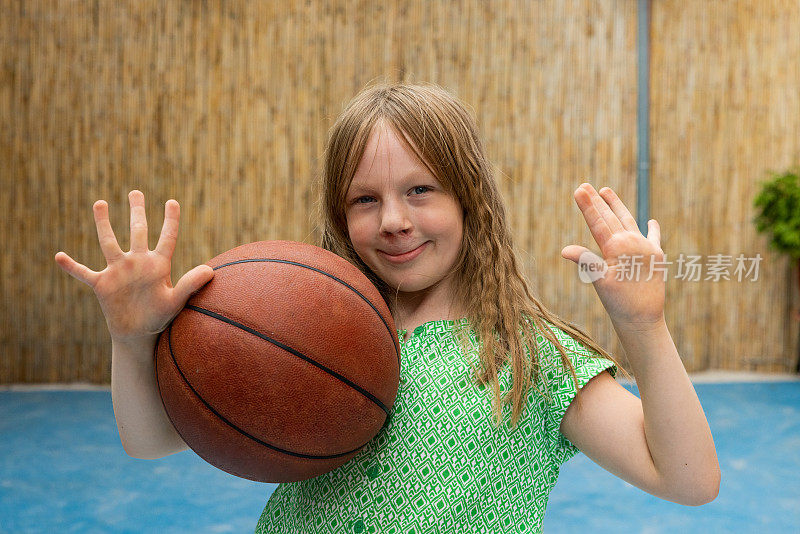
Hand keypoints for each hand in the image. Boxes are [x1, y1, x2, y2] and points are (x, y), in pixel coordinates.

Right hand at [55, 190, 213, 345]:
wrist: (139, 334)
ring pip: (109, 243)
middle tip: (135, 192)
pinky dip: (71, 266)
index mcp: (158, 265)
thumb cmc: (160, 317)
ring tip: (100, 203)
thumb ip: (190, 285)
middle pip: (137, 231)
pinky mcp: (102, 284)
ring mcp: (118, 271)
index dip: (171, 220)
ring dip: (103, 224)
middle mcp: (138, 262)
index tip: (172, 202)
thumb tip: (211, 271)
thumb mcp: (176, 302)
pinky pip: (84, 273)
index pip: (167, 238)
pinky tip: (58, 256)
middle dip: (136, 212)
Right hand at [560, 183, 664, 326]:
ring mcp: (647, 247)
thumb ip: (586, 261)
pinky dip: (651, 229)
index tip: (578, 189)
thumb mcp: (599, 282)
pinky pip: (653, 237)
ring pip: (629, 221)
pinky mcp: (657, 255)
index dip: (587, 205)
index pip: (598, 222)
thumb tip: (565, 250)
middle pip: (611, 217)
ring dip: (618, 206)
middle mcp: (634, 242)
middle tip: (585, 186)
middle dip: (598, 201)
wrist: (644, 319)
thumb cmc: (618, 302)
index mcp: (617, 247)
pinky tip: (650, 221)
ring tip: (607, 191)